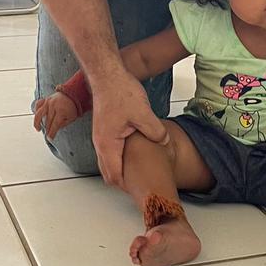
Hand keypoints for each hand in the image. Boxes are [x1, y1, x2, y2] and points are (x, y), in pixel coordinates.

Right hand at [34, 92, 78, 140]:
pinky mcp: (45, 99)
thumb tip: (54, 130)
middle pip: (47, 121)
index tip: (50, 138)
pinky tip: (38, 117)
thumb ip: (62, 124)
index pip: (55, 124)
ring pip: (39, 113)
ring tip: (38, 129)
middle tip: (47, 134)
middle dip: (47, 129)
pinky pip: (38, 105)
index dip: (52, 133)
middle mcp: (53, 105)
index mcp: (61, 110)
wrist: (72, 94)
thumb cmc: (71, 108)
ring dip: (37, 122)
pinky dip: (36, 110)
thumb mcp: (71, 118)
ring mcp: (48, 101)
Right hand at [91, 68, 168, 186]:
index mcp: (108, 144)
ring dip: (121, 169)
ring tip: (140, 172)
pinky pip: (110, 152)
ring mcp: (100, 137)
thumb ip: (155, 131)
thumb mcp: (144, 113)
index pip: (114, 177)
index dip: (128, 186)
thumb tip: (165, 142)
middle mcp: (100, 144)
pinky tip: (134, 154)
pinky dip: (120, 158)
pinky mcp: (104, 130)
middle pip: (108, 173)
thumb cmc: (121, 92)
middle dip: (124, 182)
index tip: (142, 189)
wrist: (108, 75)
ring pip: (108, 163)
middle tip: (142, 184)